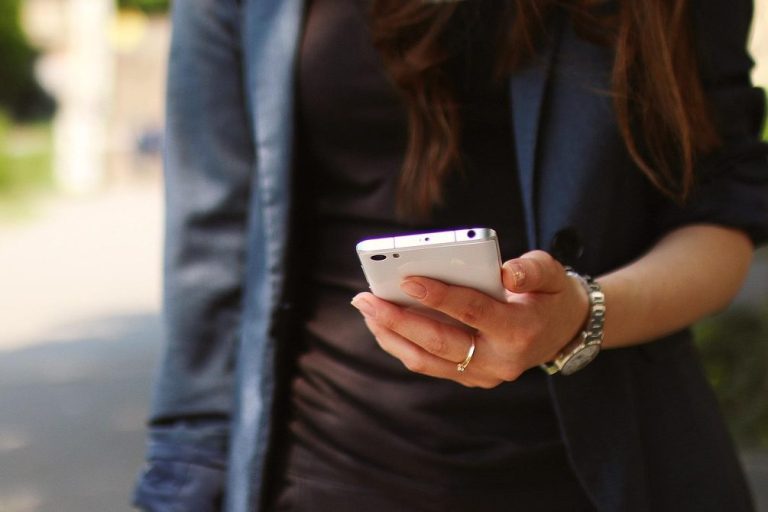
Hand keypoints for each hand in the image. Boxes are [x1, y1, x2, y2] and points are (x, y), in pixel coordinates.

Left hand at [351, 250, 589, 387]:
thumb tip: (504, 270)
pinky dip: (402, 344)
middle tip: (365, 298)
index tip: (406, 279)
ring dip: (391, 335)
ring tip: (366, 310)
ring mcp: (483, 375)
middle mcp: (499, 360)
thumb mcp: (553, 273)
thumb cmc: (550, 294)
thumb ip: (531, 269)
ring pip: (426, 360)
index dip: (439, 295)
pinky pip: (429, 364)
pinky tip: (382, 323)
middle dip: (397, 319)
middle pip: (439, 342)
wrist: (563, 331)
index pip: (473, 312)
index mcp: (519, 330)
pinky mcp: (470, 378)